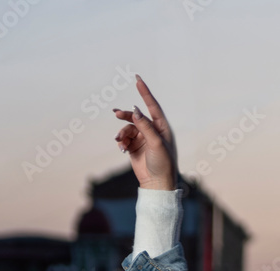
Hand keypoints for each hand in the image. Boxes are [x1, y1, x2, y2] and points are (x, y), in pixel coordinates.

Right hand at [113, 75, 177, 189]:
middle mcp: (152, 131)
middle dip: (126, 115)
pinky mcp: (134, 147)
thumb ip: (145, 126)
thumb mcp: (156, 143)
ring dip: (122, 133)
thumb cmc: (163, 163)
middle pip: (135, 116)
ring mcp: (143, 139)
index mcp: (162, 127)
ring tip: (120, 141)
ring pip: (128, 128)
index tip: (137, 78)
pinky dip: (122, 142)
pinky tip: (122, 149)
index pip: (152, 106)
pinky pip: (124, 139)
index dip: (145, 92)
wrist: (157, 184)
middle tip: (116, 113)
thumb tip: (135, 110)